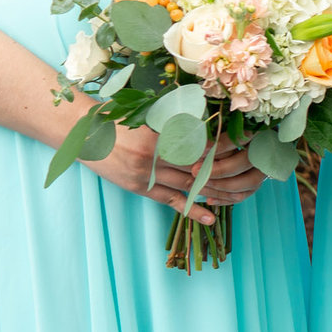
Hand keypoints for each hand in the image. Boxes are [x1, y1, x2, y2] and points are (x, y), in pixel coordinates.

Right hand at [87, 126, 266, 222]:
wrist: (82, 132)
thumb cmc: (116, 117)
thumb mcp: (147, 114)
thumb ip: (174, 121)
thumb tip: (205, 121)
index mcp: (160, 132)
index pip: (201, 142)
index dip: (225, 146)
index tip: (246, 145)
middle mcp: (156, 155)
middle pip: (199, 166)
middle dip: (224, 170)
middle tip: (249, 173)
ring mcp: (147, 174)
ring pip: (189, 184)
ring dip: (214, 190)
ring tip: (238, 196)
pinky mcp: (139, 187)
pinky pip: (170, 200)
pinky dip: (191, 209)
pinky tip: (210, 217)